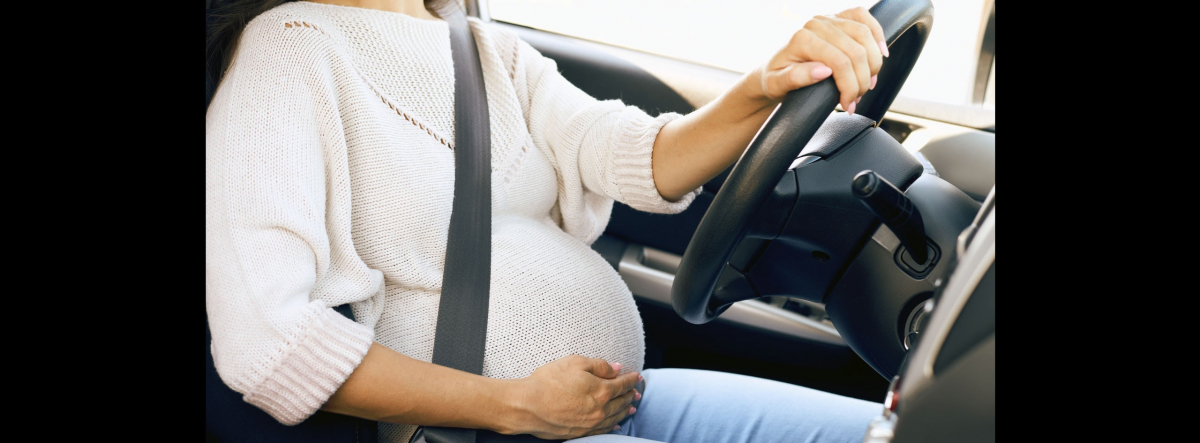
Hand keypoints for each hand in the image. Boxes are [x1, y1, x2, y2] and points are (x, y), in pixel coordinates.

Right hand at [505, 355, 641, 438]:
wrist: (527, 406)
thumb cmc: (548, 381)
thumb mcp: (575, 363)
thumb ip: (599, 366)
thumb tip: (617, 368)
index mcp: (601, 390)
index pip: (622, 384)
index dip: (631, 379)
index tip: (636, 375)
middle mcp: (600, 409)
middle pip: (621, 401)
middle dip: (630, 395)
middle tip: (636, 391)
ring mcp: (591, 423)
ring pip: (614, 417)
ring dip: (625, 411)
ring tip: (632, 407)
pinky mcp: (580, 432)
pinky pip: (603, 430)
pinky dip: (613, 425)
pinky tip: (616, 424)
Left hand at [753, 6, 887, 113]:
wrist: (775, 69)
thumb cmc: (776, 78)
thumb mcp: (777, 84)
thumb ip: (796, 77)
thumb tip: (823, 71)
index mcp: (802, 39)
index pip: (839, 62)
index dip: (849, 86)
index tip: (848, 104)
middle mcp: (816, 24)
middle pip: (856, 51)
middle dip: (862, 80)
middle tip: (857, 99)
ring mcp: (829, 19)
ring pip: (865, 35)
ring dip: (873, 63)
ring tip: (867, 84)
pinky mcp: (839, 18)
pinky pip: (864, 17)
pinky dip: (877, 34)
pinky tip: (881, 53)